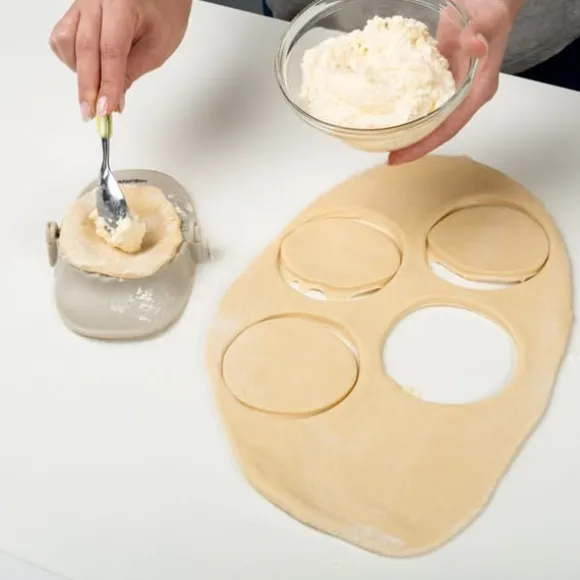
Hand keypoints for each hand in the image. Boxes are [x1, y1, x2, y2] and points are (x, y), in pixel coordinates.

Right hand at [50, 0, 192, 120]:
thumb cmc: (164, 12)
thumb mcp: (158, 46)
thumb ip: (134, 70)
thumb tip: (113, 99)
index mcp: (121, 4)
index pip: (110, 51)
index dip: (107, 84)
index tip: (106, 109)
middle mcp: (95, 0)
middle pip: (84, 48)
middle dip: (88, 87)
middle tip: (92, 114)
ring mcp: (81, 3)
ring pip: (67, 42)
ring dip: (79, 73)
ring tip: (95, 92)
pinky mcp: (75, 11)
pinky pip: (62, 37)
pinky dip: (71, 59)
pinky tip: (87, 70)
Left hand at [388, 0, 523, 164]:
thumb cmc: (492, 8)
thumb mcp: (489, 19)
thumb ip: (479, 33)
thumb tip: (475, 46)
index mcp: (478, 90)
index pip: (451, 127)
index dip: (426, 144)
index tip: (402, 157)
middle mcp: (465, 95)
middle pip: (438, 130)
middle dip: (415, 145)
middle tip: (389, 158)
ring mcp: (453, 89)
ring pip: (430, 118)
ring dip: (409, 131)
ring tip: (385, 143)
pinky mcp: (441, 79)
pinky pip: (423, 100)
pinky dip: (407, 109)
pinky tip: (389, 114)